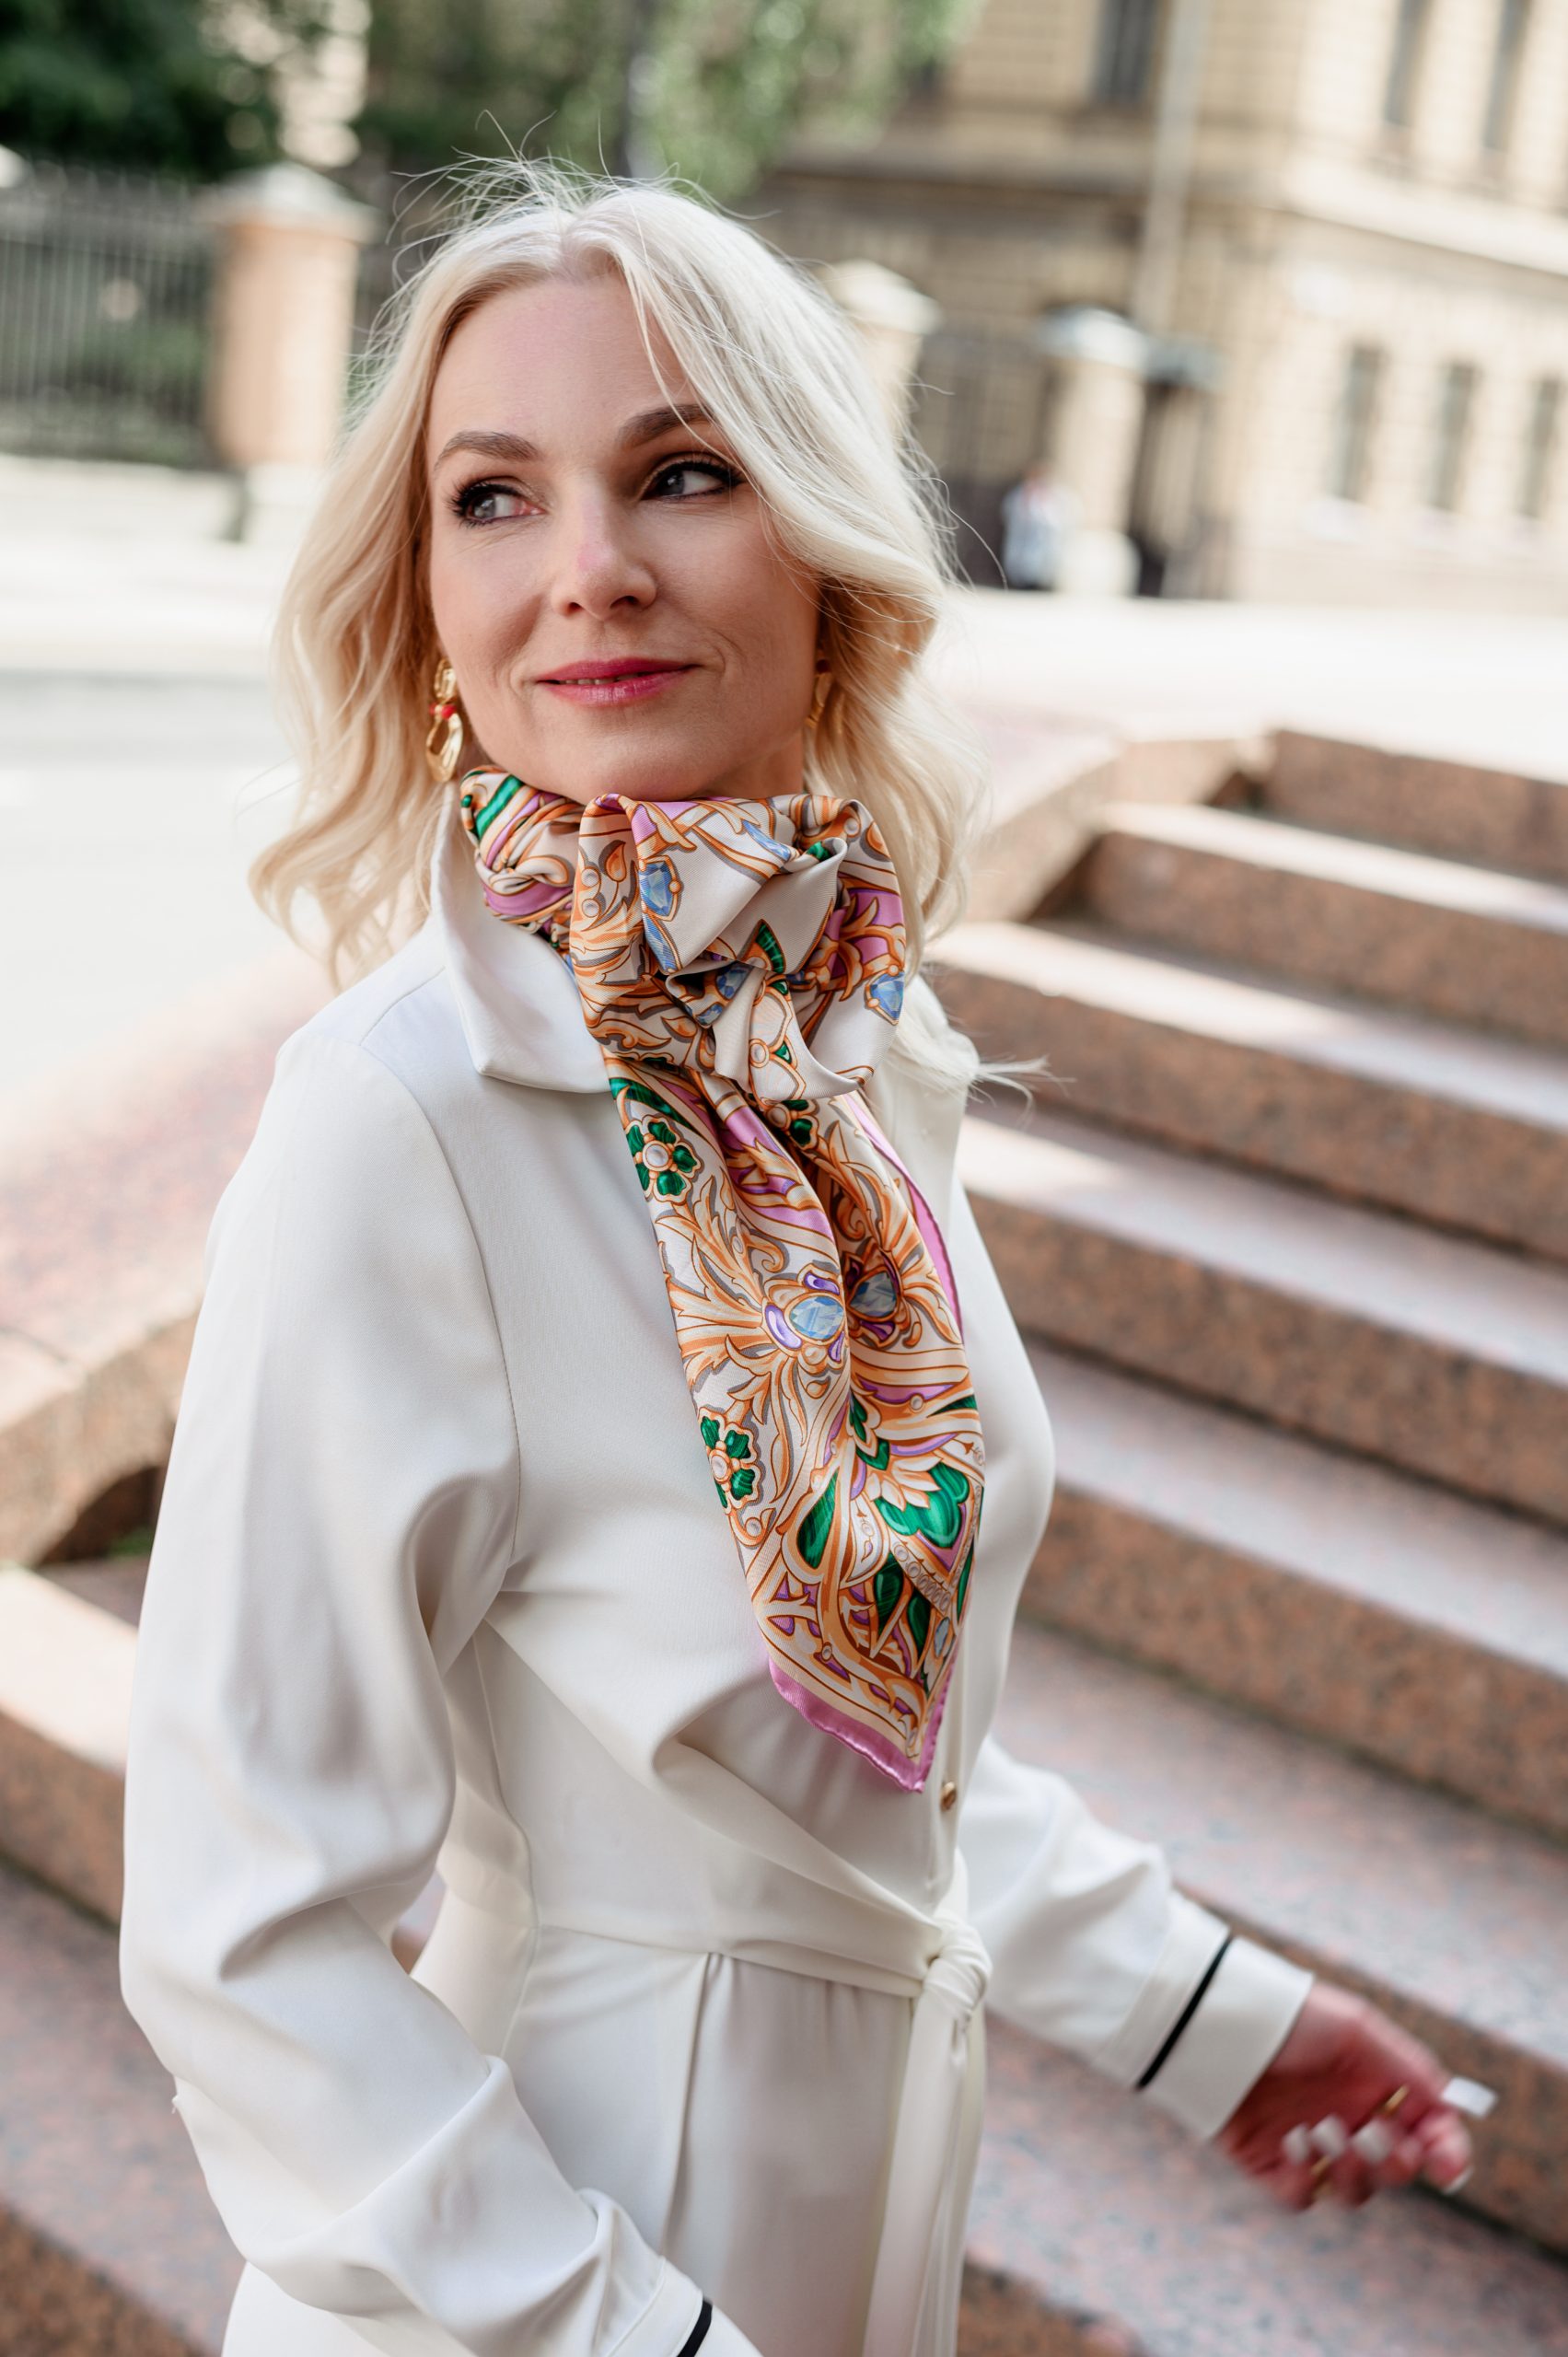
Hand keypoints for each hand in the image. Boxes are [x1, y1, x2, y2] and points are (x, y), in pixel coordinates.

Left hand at [1215, 1981, 1473, 2210]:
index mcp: (1376, 2085)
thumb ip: (1410, 2068)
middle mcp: (1348, 2117)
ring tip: (1327, 2135)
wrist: (1220, 2023)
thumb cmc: (1293, 2016)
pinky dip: (1304, 2184)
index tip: (1446, 2166)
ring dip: (1352, 2175)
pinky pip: (1301, 2198)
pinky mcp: (1271, 2163)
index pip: (1428, 2130)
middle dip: (1397, 2164)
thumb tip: (1452, 2109)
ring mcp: (1311, 2143)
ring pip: (1355, 2191)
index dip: (1446, 2152)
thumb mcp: (1358, 2028)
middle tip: (1374, 2136)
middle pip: (1396, 2169)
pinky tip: (1293, 2145)